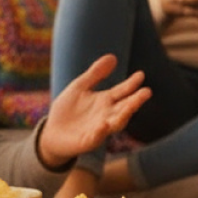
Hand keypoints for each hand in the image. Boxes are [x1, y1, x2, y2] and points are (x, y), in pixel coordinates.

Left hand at [38, 54, 151, 168]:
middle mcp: (106, 115)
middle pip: (125, 107)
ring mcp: (99, 129)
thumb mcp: (80, 87)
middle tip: (146, 92)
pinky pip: (96, 137)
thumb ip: (95, 73)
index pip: (122, 91)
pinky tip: (104, 124)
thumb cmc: (67, 110)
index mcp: (105, 101)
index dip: (131, 84)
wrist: (51, 133)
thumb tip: (113, 56)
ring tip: (131, 106)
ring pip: (116, 123)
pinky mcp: (87, 141)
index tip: (140, 75)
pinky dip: (100, 132)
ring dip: (124, 115)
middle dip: (135, 101)